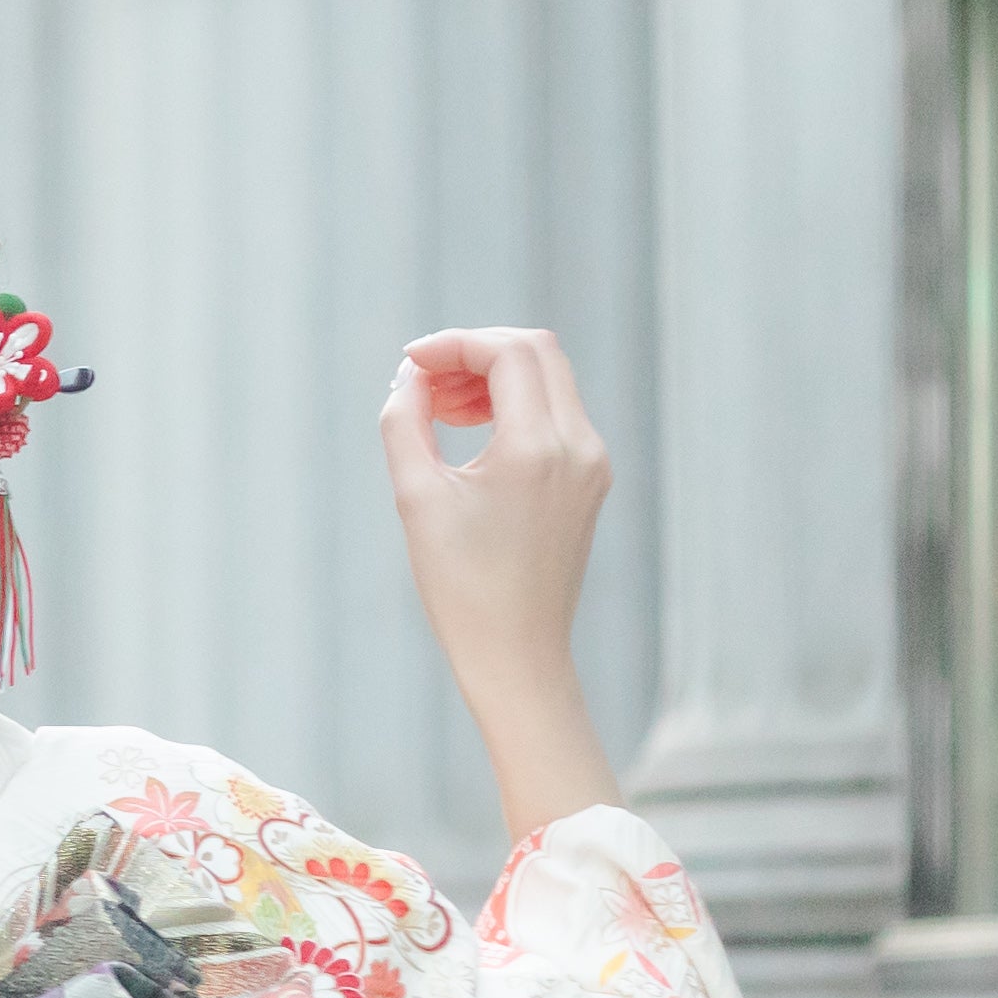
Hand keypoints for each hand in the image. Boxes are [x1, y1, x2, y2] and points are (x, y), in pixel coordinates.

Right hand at [375, 330, 621, 836]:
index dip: (454, 344)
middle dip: (474, 353)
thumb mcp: (416, 497)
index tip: (408, 364)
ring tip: (439, 408)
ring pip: (549, 379)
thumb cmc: (460, 586)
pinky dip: (513, 405)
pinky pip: (556, 414)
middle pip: (536, 352)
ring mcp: (593, 464)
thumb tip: (409, 377)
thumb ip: (404, 421)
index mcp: (538, 449)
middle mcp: (580, 448)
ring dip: (493, 377)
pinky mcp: (591, 481)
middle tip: (423, 382)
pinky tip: (471, 431)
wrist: (517, 654)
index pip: (508, 353)